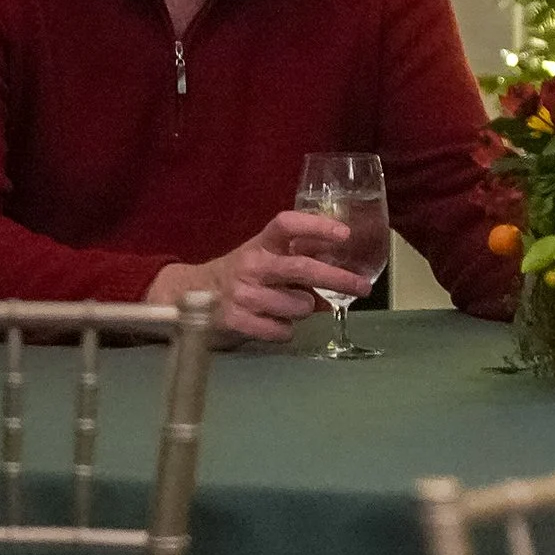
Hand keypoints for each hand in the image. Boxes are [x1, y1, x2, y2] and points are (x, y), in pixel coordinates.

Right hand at [147, 210, 366, 342]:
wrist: (190, 297)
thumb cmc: (243, 274)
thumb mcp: (267, 256)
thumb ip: (300, 255)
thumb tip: (345, 261)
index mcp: (261, 243)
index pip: (288, 223)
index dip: (317, 226)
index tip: (345, 234)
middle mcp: (252, 263)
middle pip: (302, 268)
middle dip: (338, 278)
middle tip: (363, 287)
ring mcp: (242, 292)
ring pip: (299, 306)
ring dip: (304, 309)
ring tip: (289, 305)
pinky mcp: (235, 320)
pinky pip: (282, 330)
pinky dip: (285, 329)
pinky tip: (273, 322)